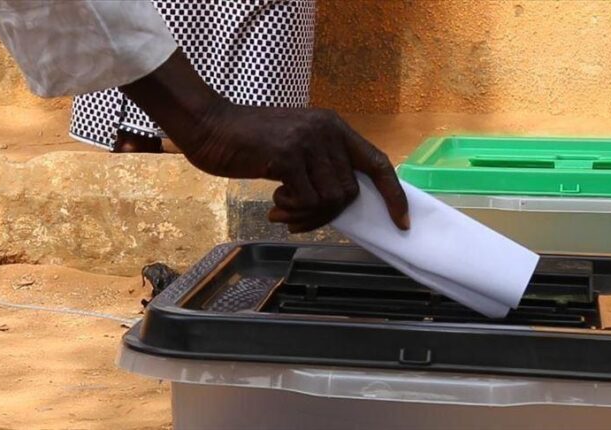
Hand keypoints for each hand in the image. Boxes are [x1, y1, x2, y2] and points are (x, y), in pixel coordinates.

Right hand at [119, 49, 407, 232]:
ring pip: (331, 200)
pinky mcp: (288, 156)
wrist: (209, 127)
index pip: (378, 162)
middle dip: (325, 215)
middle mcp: (328, 131)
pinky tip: (273, 204)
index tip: (401, 221)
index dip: (393, 193)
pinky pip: (308, 201)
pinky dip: (293, 211)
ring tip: (281, 209)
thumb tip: (340, 204)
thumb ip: (320, 168)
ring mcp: (308, 141)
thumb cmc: (249, 142)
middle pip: (349, 192)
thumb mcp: (296, 148)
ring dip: (306, 215)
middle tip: (295, 217)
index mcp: (334, 127)